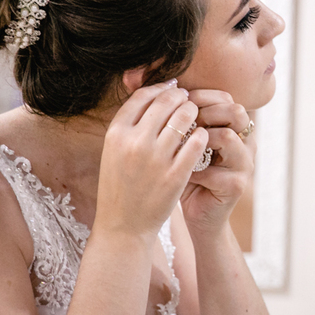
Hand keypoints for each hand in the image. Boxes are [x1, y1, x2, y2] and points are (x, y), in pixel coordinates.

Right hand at [95, 80, 208, 240]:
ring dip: (193, 112)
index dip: (160, 88)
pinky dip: (201, 135)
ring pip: (184, 118)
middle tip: (187, 99)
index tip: (170, 89)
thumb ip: (129, 126)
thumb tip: (152, 95)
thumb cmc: (119, 186)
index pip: (142, 96)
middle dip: (180, 97)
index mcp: (115, 134)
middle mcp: (134, 142)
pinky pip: (196, 143)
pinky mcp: (176, 175)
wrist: (123, 226)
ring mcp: (156, 159)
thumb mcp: (113, 152)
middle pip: (165, 103)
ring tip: (196, 115)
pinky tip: (201, 136)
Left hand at [179, 89, 255, 235]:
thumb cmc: (184, 173)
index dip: (201, 96)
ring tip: (180, 147)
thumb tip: (152, 87)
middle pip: (237, 112)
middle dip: (205, 112)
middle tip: (183, 122)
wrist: (197, 212)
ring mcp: (244, 165)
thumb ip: (176, 119)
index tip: (177, 103)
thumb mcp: (180, 142)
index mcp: (235, 128)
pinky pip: (215, 171)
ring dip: (200, 139)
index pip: (226, 98)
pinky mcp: (237, 186)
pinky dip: (192, 171)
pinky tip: (176, 173)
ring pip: (228, 137)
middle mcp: (246, 143)